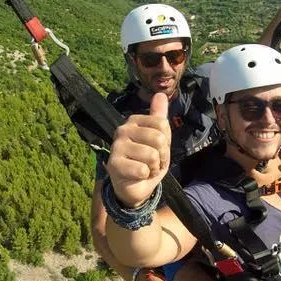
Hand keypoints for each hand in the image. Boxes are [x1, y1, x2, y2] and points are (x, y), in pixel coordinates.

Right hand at [106, 93, 170, 207]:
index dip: (166, 142)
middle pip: (159, 139)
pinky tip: (136, 176)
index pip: (163, 124)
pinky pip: (143, 170)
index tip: (157, 149)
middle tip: (151, 162)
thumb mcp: (159, 139)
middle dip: (161, 156)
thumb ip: (159, 117)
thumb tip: (161, 94)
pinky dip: (144, 177)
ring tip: (144, 169)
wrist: (134, 186)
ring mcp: (116, 146)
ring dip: (153, 168)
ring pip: (152, 155)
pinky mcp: (114, 164)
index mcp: (134, 121)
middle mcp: (122, 130)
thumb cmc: (147, 161)